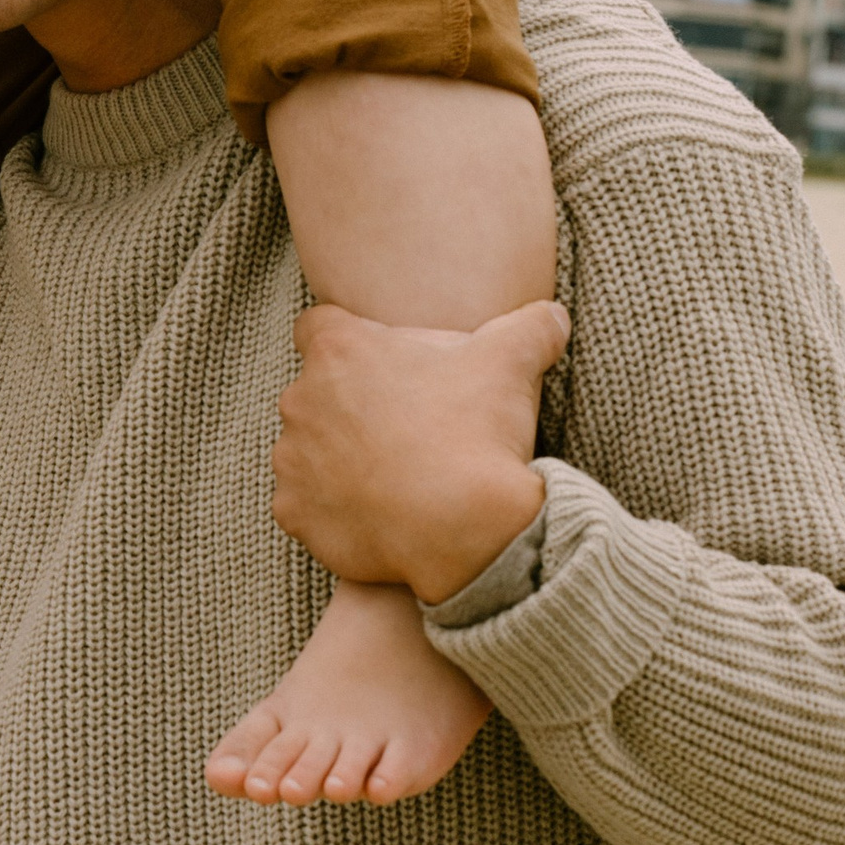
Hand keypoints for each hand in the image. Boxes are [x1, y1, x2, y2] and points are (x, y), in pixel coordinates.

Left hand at [271, 299, 567, 605]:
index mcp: (338, 351)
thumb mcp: (513, 362)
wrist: (463, 529)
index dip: (352, 342)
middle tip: (403, 426)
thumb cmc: (478, 434)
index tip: (385, 366)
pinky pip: (305, 504)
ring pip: (307, 449)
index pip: (321, 327)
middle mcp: (300, 399)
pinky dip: (331, 509)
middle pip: (317, 391)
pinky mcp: (294, 511)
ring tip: (391, 475)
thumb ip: (531, 326)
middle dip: (349, 405)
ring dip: (337, 457)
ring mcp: (291, 459)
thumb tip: (553, 315)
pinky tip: (375, 514)